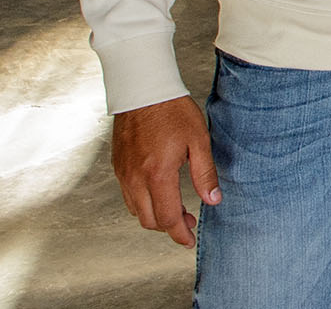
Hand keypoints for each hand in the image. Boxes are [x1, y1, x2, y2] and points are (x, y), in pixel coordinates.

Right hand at [111, 97, 219, 246]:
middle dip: (169, 228)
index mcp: (158, 175)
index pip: (167, 218)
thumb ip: (205, 173)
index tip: (190, 240)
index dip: (180, 234)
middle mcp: (135, 179)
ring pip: (136, 210)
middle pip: (149, 220)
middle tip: (189, 221)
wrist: (142, 89)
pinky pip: (127, 195)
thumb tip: (213, 200)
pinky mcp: (118, 166)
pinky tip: (158, 193)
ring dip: (155, 216)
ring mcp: (123, 173)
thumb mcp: (198, 140)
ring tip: (176, 208)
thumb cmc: (173, 111)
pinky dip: (143, 202)